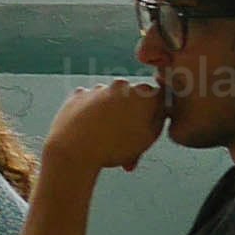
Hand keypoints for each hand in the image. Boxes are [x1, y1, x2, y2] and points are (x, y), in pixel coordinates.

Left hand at [43, 75, 167, 179]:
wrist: (74, 149)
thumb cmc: (114, 147)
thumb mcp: (148, 139)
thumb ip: (158, 121)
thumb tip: (157, 113)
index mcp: (144, 95)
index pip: (159, 97)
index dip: (157, 112)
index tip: (151, 125)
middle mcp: (122, 86)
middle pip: (133, 99)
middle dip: (133, 117)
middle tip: (128, 141)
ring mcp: (98, 88)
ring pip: (111, 101)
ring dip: (112, 116)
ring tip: (107, 141)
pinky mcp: (79, 94)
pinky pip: (91, 103)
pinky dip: (92, 114)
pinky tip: (90, 131)